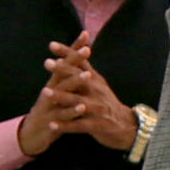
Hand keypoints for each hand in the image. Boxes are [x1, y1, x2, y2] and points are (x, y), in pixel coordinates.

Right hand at [15, 51, 84, 156]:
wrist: (31, 136)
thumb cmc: (50, 111)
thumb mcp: (58, 94)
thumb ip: (67, 79)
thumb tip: (77, 60)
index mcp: (54, 83)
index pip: (65, 61)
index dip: (74, 48)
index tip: (85, 35)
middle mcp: (50, 90)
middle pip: (62, 72)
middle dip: (74, 60)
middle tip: (87, 50)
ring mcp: (48, 105)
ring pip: (62, 92)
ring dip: (74, 83)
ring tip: (88, 75)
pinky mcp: (49, 121)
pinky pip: (61, 116)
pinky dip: (71, 111)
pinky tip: (82, 107)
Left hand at [42, 36, 139, 152]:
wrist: (125, 125)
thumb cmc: (105, 101)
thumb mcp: (98, 82)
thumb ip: (86, 66)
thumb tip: (78, 47)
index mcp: (94, 79)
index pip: (79, 62)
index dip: (67, 53)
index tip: (51, 45)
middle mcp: (95, 91)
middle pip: (78, 78)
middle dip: (63, 70)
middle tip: (47, 63)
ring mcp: (96, 108)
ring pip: (76, 101)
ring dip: (60, 97)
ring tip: (44, 92)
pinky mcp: (96, 125)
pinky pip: (78, 125)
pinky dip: (65, 125)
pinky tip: (51, 125)